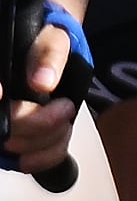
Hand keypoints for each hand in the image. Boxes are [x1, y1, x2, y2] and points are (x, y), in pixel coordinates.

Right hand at [1, 10, 82, 173]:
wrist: (46, 56)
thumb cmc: (43, 43)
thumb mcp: (50, 37)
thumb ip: (48, 54)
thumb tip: (43, 83)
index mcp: (0, 84)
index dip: (1, 104)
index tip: (11, 97)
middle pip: (6, 131)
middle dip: (40, 123)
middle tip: (66, 106)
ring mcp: (2, 129)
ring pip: (16, 149)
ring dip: (49, 138)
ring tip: (65, 113)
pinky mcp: (13, 146)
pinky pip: (28, 162)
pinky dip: (50, 154)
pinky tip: (61, 137)